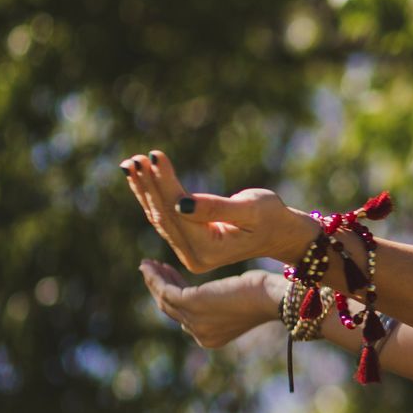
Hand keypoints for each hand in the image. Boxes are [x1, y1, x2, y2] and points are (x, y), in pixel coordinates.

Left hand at [119, 149, 306, 271]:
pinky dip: (152, 196)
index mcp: (209, 249)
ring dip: (144, 189)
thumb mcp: (251, 209)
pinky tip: (139, 178)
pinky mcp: (188, 244)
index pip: (178, 212)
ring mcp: (189, 252)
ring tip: (131, 164)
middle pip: (164, 215)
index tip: (155, 156)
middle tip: (135, 159)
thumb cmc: (272, 217)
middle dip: (149, 185)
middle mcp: (194, 256)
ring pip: (160, 216)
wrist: (281, 234)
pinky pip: (165, 217)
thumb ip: (216, 208)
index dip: (165, 183)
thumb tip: (180, 203)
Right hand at [138, 263, 281, 348]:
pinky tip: (152, 265)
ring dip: (155, 280)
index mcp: (210, 338)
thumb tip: (203, 295)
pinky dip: (156, 277)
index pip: (184, 316)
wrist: (274, 296)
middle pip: (171, 309)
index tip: (167, 276)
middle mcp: (200, 335)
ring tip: (148, 264)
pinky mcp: (193, 304)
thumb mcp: (234, 302)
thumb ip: (216, 303)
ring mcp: (195, 322)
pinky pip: (166, 291)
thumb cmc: (263, 295)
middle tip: (152, 268)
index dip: (173, 295)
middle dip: (160, 286)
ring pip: (165, 300)